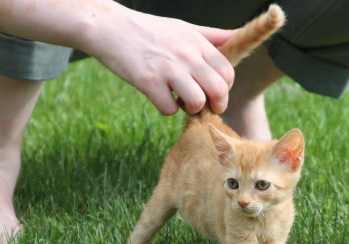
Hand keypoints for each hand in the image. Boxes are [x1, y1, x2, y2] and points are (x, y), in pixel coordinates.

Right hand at [84, 8, 234, 114]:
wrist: (110, 27)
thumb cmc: (150, 30)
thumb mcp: (185, 27)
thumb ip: (213, 36)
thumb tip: (238, 35)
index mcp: (198, 43)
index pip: (227, 73)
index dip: (225, 88)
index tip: (215, 93)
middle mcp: (186, 55)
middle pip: (218, 90)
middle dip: (216, 105)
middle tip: (206, 107)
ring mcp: (167, 69)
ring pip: (197, 102)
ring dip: (191, 109)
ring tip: (182, 102)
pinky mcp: (147, 82)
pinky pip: (169, 109)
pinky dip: (166, 109)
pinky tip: (160, 98)